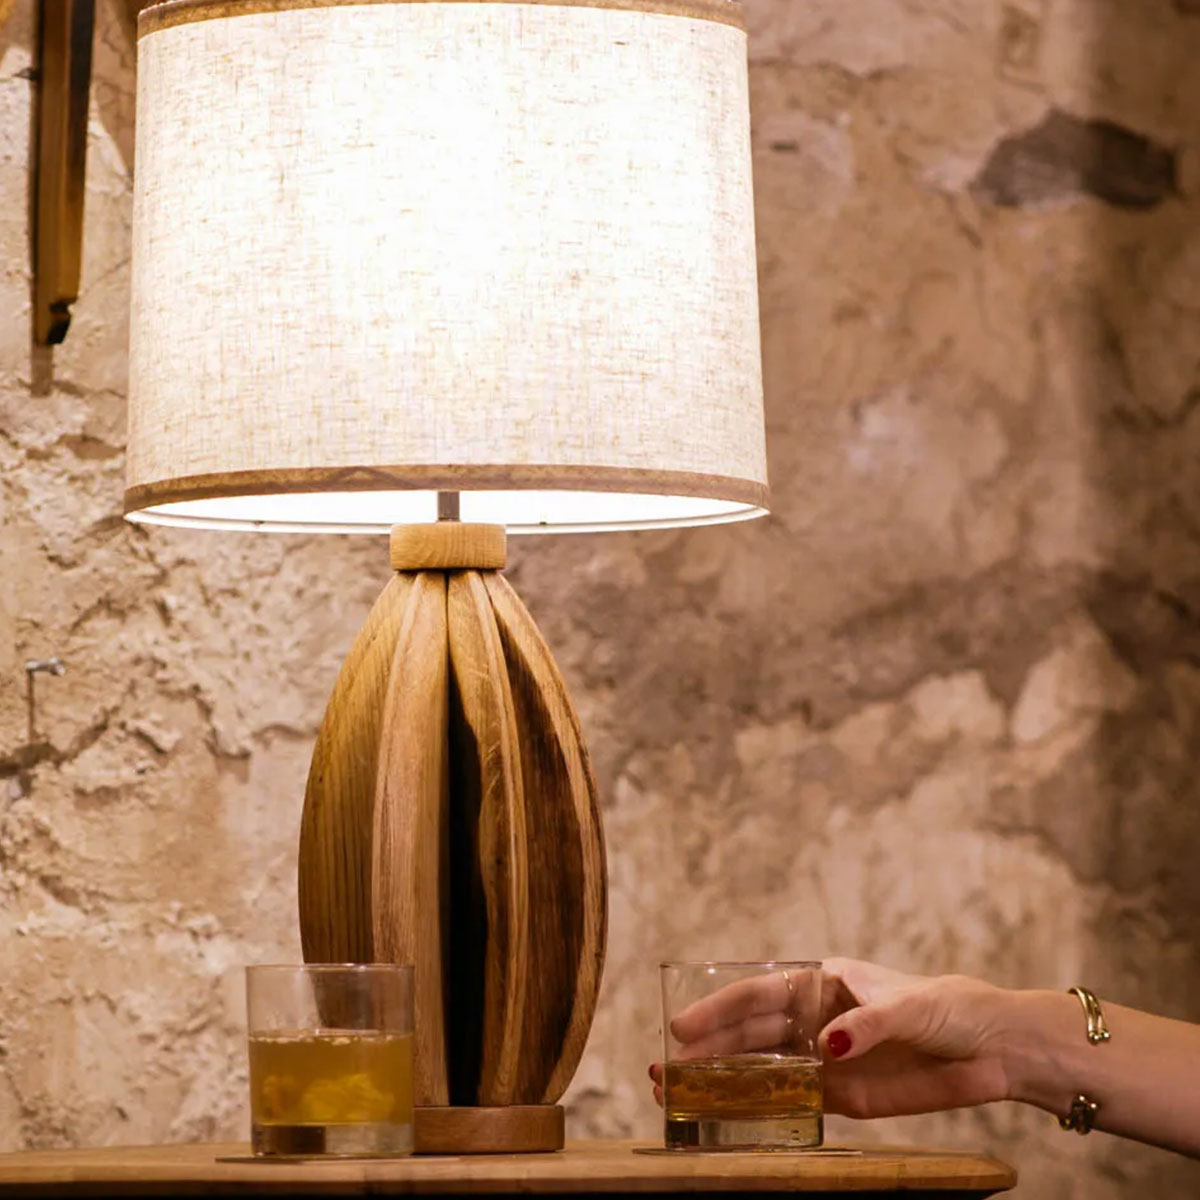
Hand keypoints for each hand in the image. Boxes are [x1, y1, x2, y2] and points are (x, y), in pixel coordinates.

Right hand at [650, 958, 1011, 1119]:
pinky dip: (755, 1106)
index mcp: (821, 982)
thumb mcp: (910, 1006)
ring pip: (759, 1066)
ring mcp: (822, 1057)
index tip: (682, 1025)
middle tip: (664, 1068)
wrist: (992, 1050)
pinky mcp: (840, 1095)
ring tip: (677, 1092)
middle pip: (748, 1033)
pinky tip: (724, 1114)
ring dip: (719, 1078)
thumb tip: (825, 1046)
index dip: (718, 1009)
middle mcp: (812, 1017)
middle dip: (706, 1047)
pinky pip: (788, 1100)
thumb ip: (866, 1024)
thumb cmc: (949, 1007)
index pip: (759, 994)